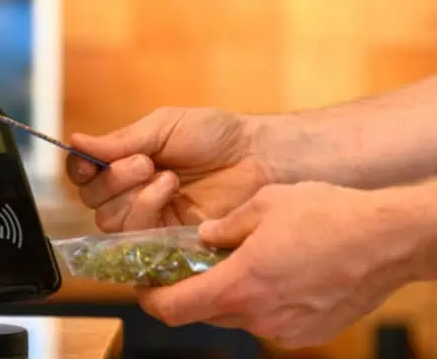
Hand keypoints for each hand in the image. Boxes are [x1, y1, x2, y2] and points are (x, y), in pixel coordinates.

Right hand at [66, 107, 273, 231]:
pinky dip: (145, 209)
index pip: (83, 173)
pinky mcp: (164, 241)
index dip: (80, 168)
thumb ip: (119, 140)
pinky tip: (169, 189)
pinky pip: (134, 236)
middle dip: (112, 179)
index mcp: (125, 163)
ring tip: (165, 175)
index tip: (92, 159)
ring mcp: (148, 219)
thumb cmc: (215, 136)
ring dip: (131, 194)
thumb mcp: (162, 127)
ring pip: (108, 221)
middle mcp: (131, 193)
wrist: (257, 157)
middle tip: (145, 162)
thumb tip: (75, 141)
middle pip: (91, 200)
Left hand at [136, 181, 421, 347]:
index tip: (145, 284)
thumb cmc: (330, 215)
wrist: (391, 239)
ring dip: (229, 294)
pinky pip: (267, 320)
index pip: (171, 309)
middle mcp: (258, 316)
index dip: (149, 299)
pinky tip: (278, 273)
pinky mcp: (308, 333)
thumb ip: (226, 225)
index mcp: (239, 284)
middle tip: (194, 264)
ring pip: (236, 316)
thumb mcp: (266, 203)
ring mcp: (284, 329)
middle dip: (191, 290)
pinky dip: (260, 301)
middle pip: (202, 313)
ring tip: (244, 261)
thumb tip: (204, 236)